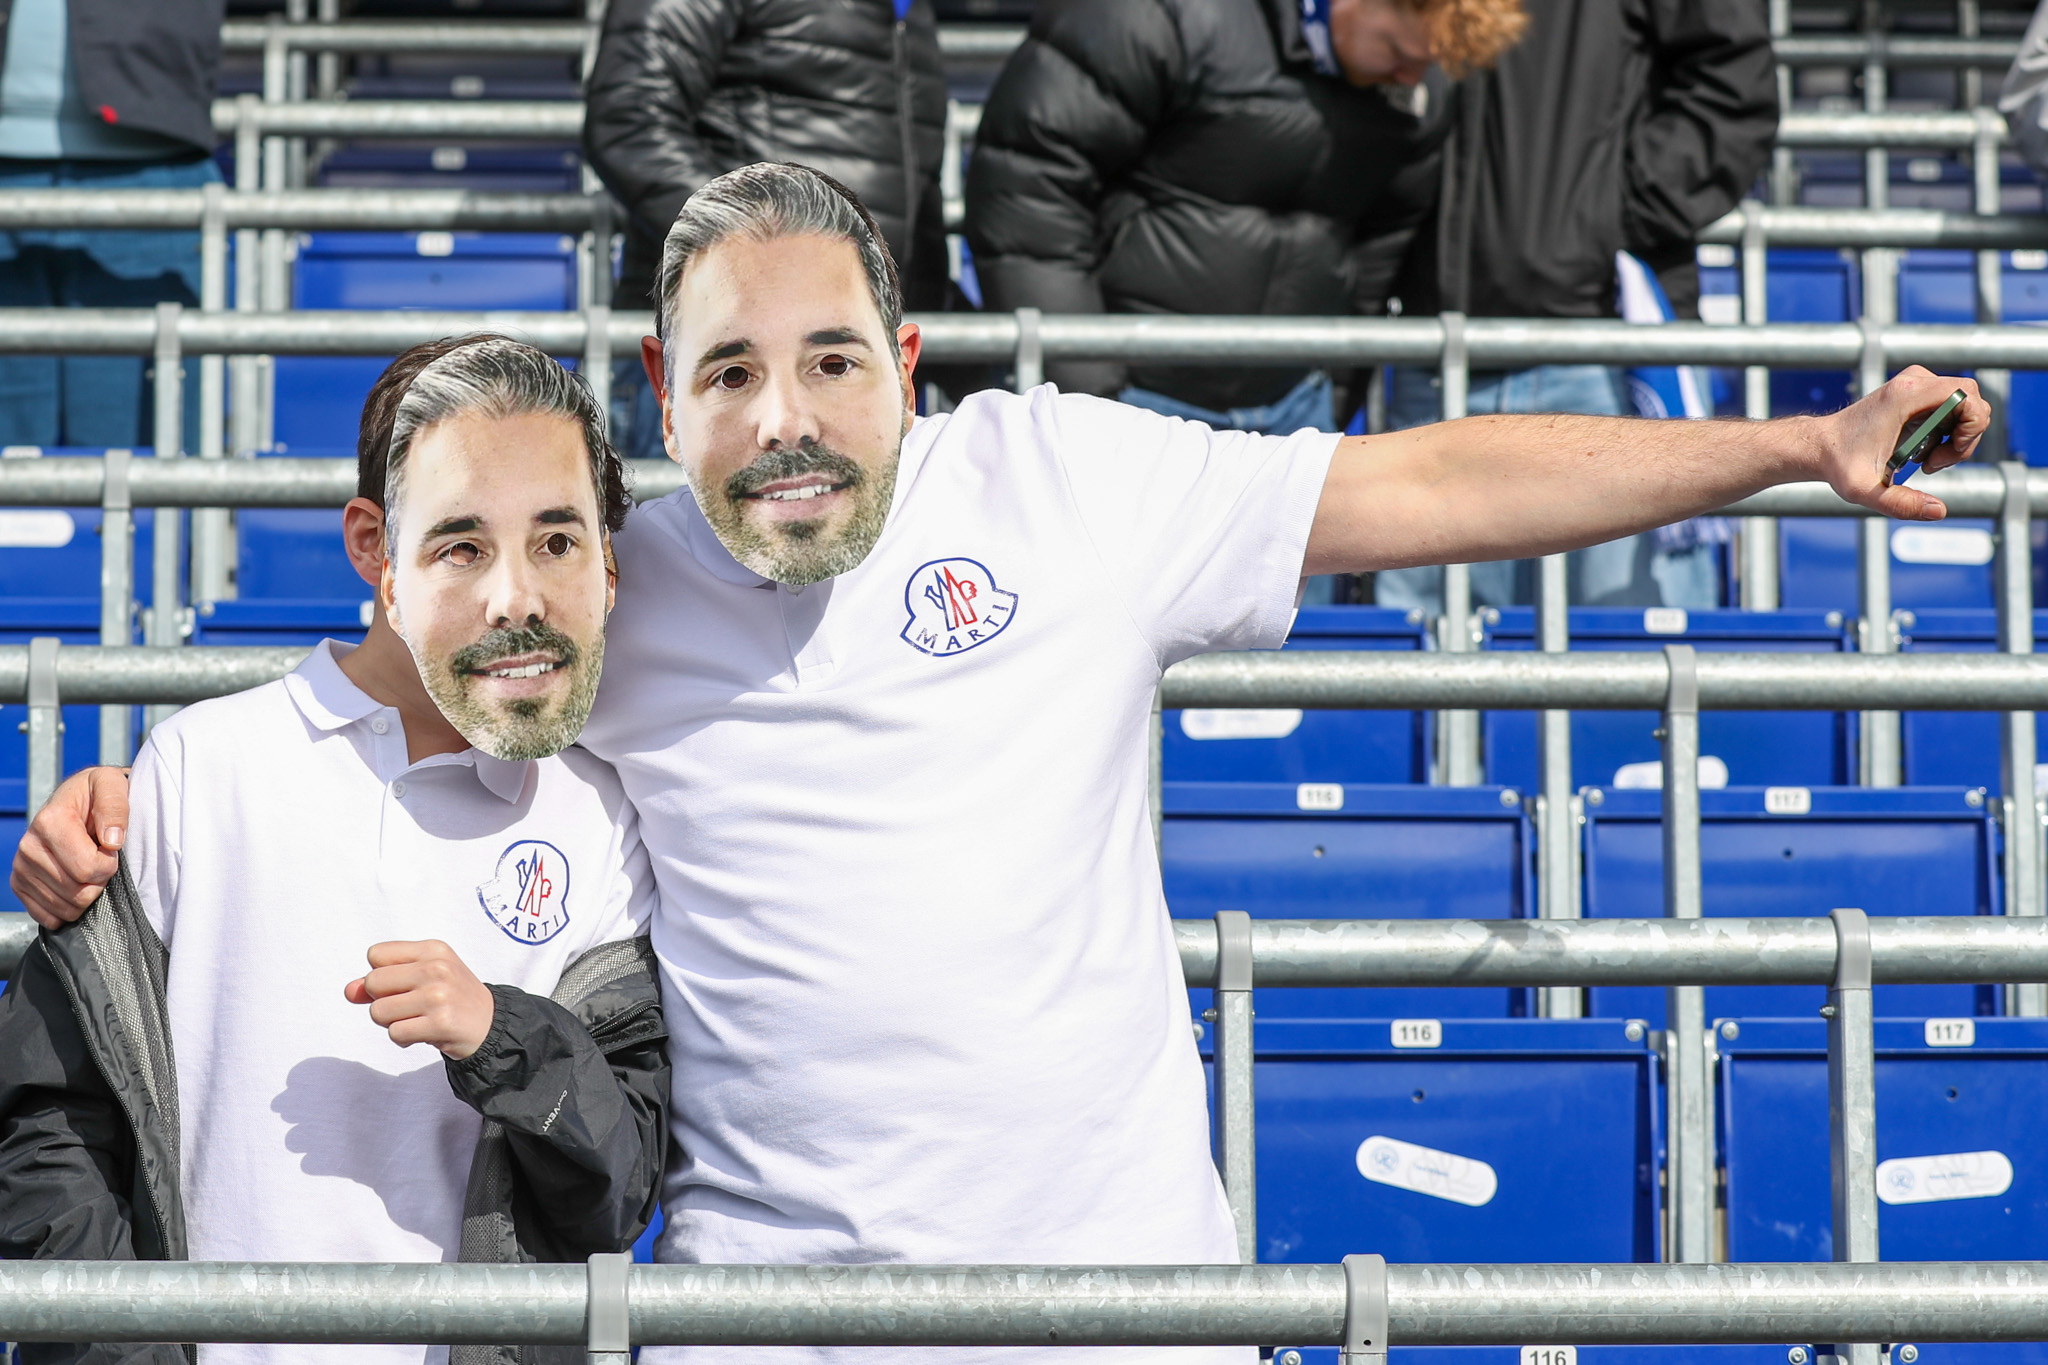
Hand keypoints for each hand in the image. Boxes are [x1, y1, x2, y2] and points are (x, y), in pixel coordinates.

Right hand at [11, 767, 129, 929]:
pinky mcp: (20, 883)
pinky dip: (67, 909)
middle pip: (77, 892)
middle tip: (100, 861)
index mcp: (49, 821)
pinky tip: (74, 887)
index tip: (110, 850)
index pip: (87, 868)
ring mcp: (22, 867)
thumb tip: (112, 840)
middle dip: (99, 882)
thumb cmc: (97, 794)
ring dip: (86, 895)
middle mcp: (29, 846)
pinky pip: (47, 916)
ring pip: (65, 908)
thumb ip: (115, 808)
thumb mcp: (112, 785)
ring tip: (87, 869)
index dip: (109, 865)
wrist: (76, 800)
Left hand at [344, 940, 495, 1059]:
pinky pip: (395, 1033)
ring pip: (379, 1011)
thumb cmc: (451, 997)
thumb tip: (350, 991)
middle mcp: (436, 968)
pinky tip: (423, 1033)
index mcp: (433, 949)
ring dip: (392, 1022)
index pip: (375, 954)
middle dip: (382, 1000)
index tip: (403, 984)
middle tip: (409, 1005)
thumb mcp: (422, 976)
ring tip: (416, 1019)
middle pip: (373, 982)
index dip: (381, 973)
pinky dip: (403, 1039)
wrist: (490, 1024)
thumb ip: (383, 979)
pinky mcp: (440, 1024)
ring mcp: (438, 996)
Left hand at [1814, 366, 1990, 521]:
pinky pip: (1951, 407)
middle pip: (1971, 399)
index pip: (1967, 395)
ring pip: (1964, 405)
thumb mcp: (1867, 490)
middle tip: (1934, 464)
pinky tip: (1921, 452)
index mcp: (1905, 395)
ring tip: (1925, 461)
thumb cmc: (1839, 464)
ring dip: (1955, 438)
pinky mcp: (1916, 392)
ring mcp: (1916, 383)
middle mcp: (1914, 381)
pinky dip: (1947, 432)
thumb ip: (1902, 504)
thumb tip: (1939, 511)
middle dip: (1965, 437)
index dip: (1972, 427)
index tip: (1949, 454)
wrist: (1820, 446)